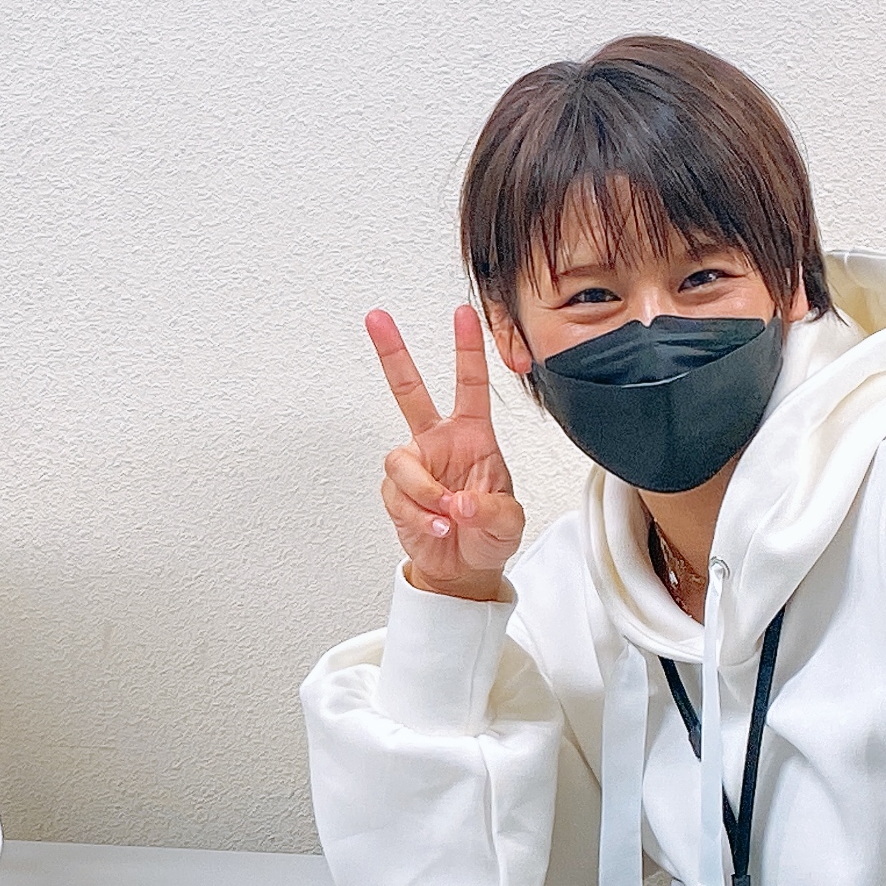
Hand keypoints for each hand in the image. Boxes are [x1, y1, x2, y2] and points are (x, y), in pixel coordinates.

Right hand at [366, 305, 524, 601]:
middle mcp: (439, 443)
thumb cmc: (489, 536)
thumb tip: (460, 502)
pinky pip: (398, 497)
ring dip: (425, 495)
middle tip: (377, 318)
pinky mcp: (396, 493)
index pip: (469, 386)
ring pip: (401, 464)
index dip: (467, 349)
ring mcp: (416, 467)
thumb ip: (491, 511)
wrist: (463, 570)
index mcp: (473, 437)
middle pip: (409, 391)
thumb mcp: (509, 523)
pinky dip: (419, 518)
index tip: (462, 314)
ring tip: (446, 518)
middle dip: (393, 354)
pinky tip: (437, 529)